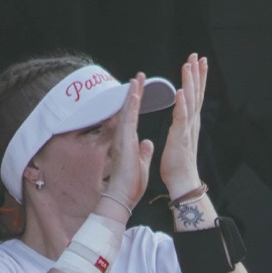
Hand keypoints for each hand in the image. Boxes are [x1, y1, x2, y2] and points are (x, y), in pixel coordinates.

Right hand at [101, 73, 153, 213]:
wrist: (123, 196)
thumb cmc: (131, 184)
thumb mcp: (141, 164)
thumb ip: (144, 152)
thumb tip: (148, 143)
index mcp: (129, 142)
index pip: (134, 117)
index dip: (137, 103)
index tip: (141, 89)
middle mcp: (124, 137)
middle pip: (129, 110)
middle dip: (134, 92)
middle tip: (139, 76)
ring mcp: (123, 138)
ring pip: (127, 111)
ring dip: (132, 94)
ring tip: (137, 78)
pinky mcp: (124, 142)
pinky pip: (128, 120)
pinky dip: (131, 106)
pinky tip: (135, 94)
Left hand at [157, 54, 207, 196]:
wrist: (182, 182)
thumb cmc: (178, 164)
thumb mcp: (179, 140)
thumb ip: (180, 127)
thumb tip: (181, 118)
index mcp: (190, 122)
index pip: (196, 95)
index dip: (197, 78)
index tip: (198, 62)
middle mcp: (192, 122)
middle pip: (197, 93)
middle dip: (197, 73)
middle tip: (198, 55)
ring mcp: (188, 129)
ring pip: (191, 100)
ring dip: (190, 82)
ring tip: (189, 65)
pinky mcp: (180, 137)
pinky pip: (181, 118)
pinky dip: (182, 104)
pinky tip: (182, 92)